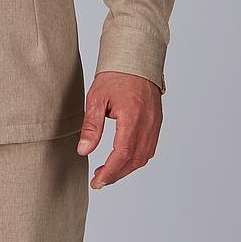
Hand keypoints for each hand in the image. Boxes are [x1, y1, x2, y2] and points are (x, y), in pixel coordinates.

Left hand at [76, 70, 162, 188]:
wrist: (135, 60)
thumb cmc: (115, 76)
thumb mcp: (97, 98)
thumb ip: (91, 126)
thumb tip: (83, 151)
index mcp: (132, 118)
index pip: (122, 154)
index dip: (110, 171)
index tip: (97, 181)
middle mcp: (147, 124)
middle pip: (134, 160)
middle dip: (116, 174)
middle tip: (100, 181)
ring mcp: (154, 124)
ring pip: (144, 157)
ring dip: (127, 168)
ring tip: (109, 172)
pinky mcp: (156, 123)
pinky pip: (149, 148)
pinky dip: (137, 158)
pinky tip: (124, 159)